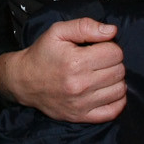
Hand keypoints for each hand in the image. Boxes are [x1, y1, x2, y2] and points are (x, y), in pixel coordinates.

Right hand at [0, 17, 126, 122]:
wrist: (24, 81)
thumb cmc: (42, 53)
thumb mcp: (58, 31)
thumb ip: (85, 26)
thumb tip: (112, 31)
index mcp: (75, 62)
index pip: (115, 53)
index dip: (110, 46)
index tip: (99, 48)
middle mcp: (80, 85)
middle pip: (119, 71)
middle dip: (113, 62)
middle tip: (100, 61)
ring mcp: (81, 103)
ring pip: (119, 90)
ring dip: (115, 80)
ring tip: (102, 75)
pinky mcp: (81, 116)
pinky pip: (113, 112)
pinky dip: (117, 101)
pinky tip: (108, 91)